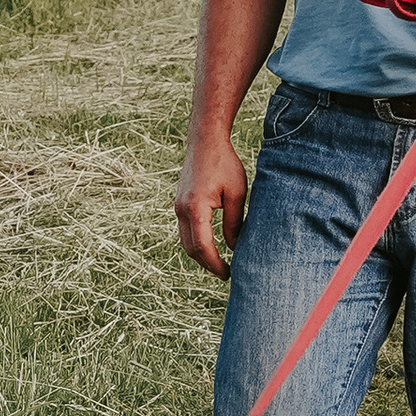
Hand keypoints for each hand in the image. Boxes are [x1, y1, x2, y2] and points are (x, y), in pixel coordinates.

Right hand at [174, 130, 247, 275]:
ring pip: (185, 242)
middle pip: (191, 249)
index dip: (215, 264)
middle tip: (226, 274)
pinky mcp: (179, 203)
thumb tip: (234, 247)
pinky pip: (185, 230)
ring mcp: (178, 207)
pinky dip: (196, 242)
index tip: (228, 274)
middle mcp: (182, 210)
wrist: (205, 141)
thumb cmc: (224, 163)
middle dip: (207, 264)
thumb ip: (234, 223)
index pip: (203, 247)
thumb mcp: (237, 194)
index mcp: (196, 208)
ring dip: (201, 255)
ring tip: (219, 263)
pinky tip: (211, 246)